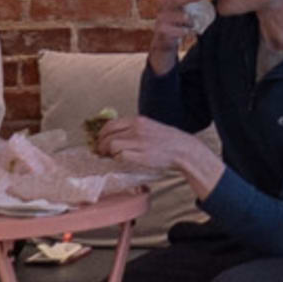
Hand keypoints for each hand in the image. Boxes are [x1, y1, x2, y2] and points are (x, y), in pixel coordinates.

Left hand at [102, 117, 221, 193]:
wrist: (183, 149)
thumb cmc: (167, 140)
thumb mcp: (149, 126)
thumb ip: (134, 128)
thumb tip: (116, 135)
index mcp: (138, 121)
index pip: (110, 125)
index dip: (101, 134)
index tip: (100, 140)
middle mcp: (137, 129)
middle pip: (108, 136)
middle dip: (101, 145)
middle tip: (101, 152)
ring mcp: (139, 142)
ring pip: (112, 145)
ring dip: (108, 153)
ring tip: (109, 157)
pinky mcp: (142, 156)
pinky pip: (121, 156)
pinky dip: (117, 159)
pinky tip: (120, 160)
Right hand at [147, 0, 194, 69]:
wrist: (165, 38)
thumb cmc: (175, 16)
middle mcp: (162, 5)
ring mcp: (160, 18)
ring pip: (175, 16)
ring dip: (187, 19)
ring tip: (193, 22)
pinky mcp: (160, 31)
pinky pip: (172, 30)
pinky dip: (181, 31)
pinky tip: (188, 32)